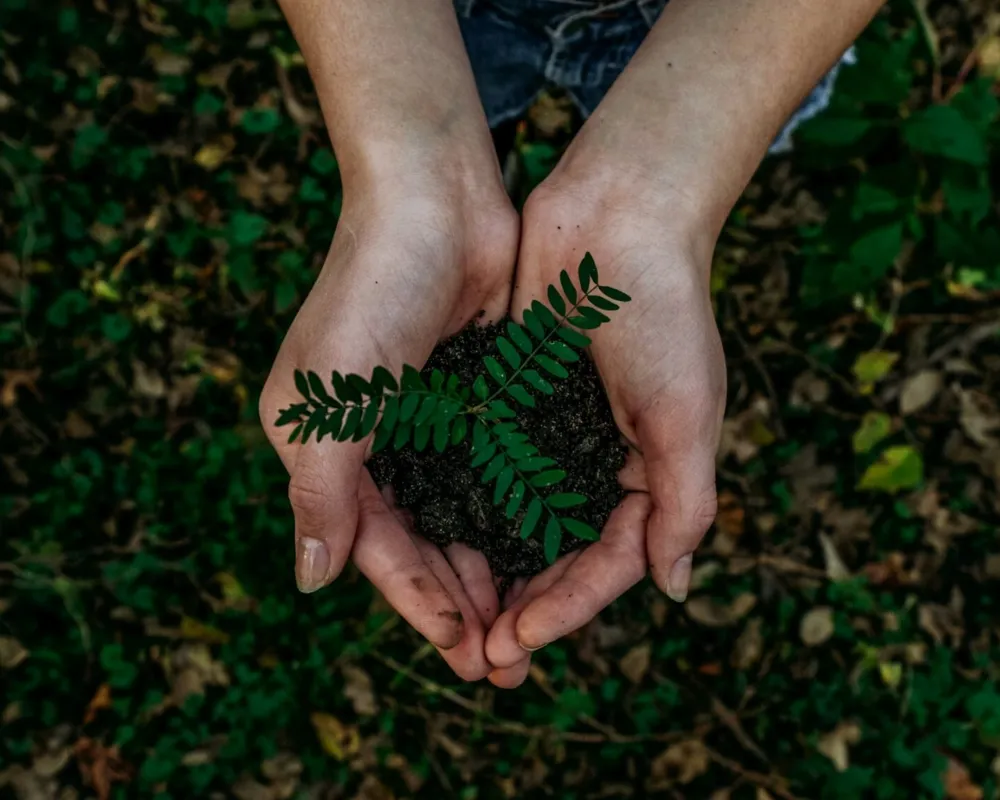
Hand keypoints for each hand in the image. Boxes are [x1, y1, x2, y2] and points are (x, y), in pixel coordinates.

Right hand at [259, 173, 518, 680]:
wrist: (435, 198)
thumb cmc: (372, 290)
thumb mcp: (330, 399)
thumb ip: (320, 493)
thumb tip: (311, 581)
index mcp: (327, 448)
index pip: (375, 547)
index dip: (418, 603)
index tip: (464, 651)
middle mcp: (375, 442)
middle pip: (421, 543)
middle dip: (461, 603)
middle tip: (505, 662)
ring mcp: (428, 420)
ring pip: (462, 516)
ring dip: (492, 569)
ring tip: (529, 624)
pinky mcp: (474, 396)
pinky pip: (495, 472)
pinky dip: (514, 514)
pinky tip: (545, 551)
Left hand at [484, 173, 725, 686]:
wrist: (617, 215)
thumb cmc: (664, 312)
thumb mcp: (687, 413)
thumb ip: (684, 502)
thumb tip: (674, 588)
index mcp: (646, 472)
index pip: (608, 561)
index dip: (568, 606)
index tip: (521, 639)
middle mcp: (595, 460)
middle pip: (556, 554)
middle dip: (523, 605)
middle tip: (481, 655)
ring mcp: (549, 431)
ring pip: (514, 519)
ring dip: (487, 569)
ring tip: (453, 617)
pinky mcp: (508, 398)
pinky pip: (483, 464)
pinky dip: (463, 504)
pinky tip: (432, 538)